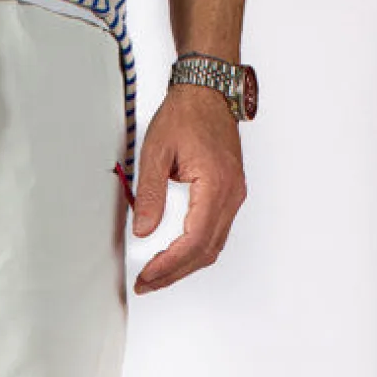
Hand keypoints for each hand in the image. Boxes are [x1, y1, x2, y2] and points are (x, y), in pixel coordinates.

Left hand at [131, 83, 246, 294]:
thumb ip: (149, 194)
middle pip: (205, 251)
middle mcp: (231, 194)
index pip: (194, 240)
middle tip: (146, 283)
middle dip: (174, 273)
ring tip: (155, 275)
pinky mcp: (229, 195)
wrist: (207, 93)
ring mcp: (233, 196)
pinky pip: (215, 233)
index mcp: (215, 184)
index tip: (147, 275)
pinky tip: (173, 255)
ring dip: (184, 266)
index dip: (169, 264)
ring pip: (212, 246)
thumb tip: (142, 231)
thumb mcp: (155, 152)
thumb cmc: (184, 115)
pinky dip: (194, 251)